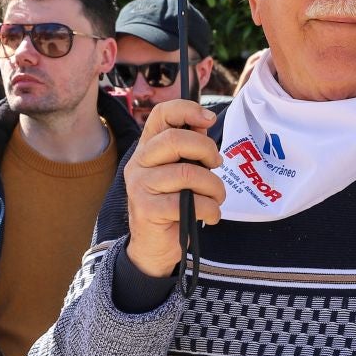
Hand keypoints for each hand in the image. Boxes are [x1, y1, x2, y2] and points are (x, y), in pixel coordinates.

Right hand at [122, 99, 225, 278]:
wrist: (154, 245)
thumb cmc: (174, 203)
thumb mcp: (182, 171)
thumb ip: (191, 148)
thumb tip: (205, 123)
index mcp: (148, 147)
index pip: (162, 114)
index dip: (187, 110)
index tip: (210, 119)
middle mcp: (139, 162)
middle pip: (175, 139)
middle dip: (206, 150)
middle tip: (216, 165)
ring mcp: (140, 185)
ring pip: (187, 173)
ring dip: (213, 187)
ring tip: (216, 198)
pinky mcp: (147, 209)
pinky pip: (188, 203)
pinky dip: (209, 210)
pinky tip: (210, 216)